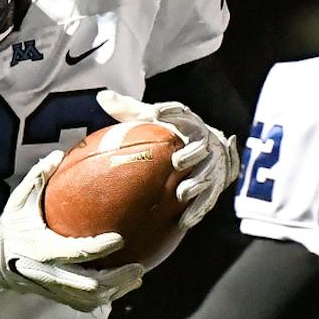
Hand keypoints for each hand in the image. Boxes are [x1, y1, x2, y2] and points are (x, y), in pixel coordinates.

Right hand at [0, 150, 144, 311]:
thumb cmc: (10, 228)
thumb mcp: (18, 201)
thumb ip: (37, 178)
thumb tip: (57, 154)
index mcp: (41, 250)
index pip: (75, 252)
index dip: (98, 248)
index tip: (120, 238)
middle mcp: (48, 274)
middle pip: (89, 285)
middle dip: (116, 279)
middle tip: (138, 266)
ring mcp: (53, 289)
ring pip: (89, 299)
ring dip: (115, 291)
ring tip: (136, 277)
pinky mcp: (56, 297)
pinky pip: (83, 305)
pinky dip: (104, 300)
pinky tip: (122, 288)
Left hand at [96, 90, 240, 230]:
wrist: (211, 148)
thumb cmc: (174, 132)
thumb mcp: (153, 119)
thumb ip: (130, 110)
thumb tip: (102, 96)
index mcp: (189, 123)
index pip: (183, 114)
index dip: (172, 112)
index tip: (157, 112)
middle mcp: (205, 141)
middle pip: (201, 145)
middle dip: (192, 153)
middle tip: (177, 161)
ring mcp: (213, 164)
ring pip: (208, 174)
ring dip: (197, 183)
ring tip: (182, 193)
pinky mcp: (216, 185)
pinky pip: (208, 199)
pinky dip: (197, 209)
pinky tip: (184, 221)